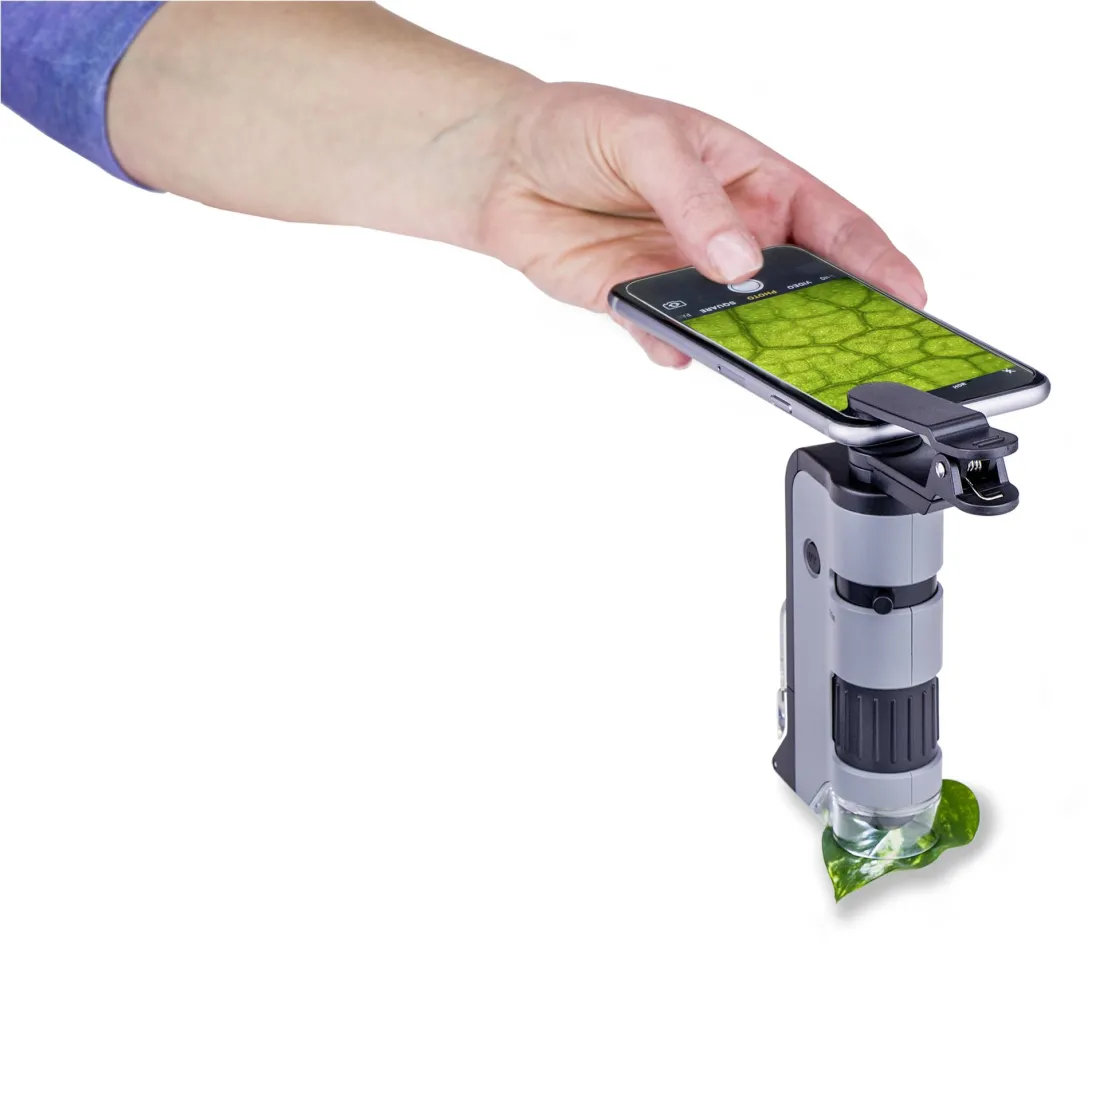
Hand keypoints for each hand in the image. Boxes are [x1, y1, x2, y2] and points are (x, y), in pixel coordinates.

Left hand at [477, 82, 925, 366]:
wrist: (503, 164)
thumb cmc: (582, 128)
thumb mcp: (648, 140)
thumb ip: (695, 200)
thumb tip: (740, 259)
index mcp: (754, 181)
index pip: (832, 224)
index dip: (875, 262)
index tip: (909, 299)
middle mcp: (730, 236)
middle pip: (796, 288)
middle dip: (829, 322)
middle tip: (856, 356)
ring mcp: (687, 277)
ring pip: (734, 323)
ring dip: (751, 346)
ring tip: (770, 366)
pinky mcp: (638, 306)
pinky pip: (666, 336)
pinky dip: (673, 347)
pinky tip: (676, 350)